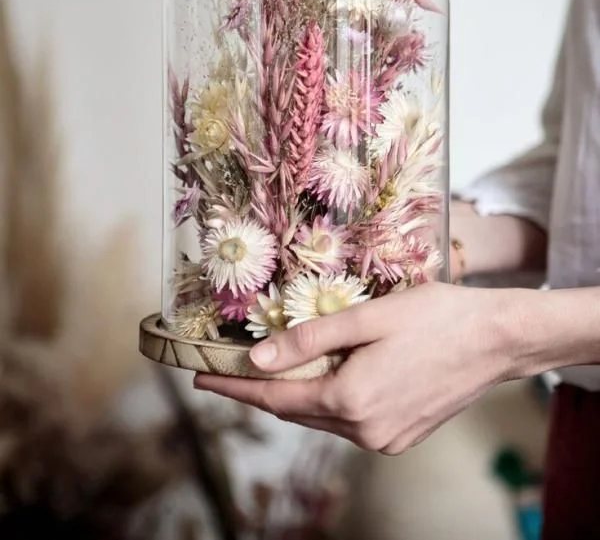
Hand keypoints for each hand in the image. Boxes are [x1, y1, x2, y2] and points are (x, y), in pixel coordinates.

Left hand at [194, 282, 519, 454]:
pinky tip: (324, 380)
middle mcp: (365, 430)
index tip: (203, 378)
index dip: (235, 387)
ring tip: (270, 372)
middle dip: (259, 391)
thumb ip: (309, 339)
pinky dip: (327, 403)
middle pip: (295, 411)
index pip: (275, 396)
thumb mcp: (367, 318)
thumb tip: (258, 359)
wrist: (497, 340)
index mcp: (350, 399)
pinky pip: (349, 423)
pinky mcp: (402, 435)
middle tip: (227, 372)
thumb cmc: (437, 318)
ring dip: (295, 396)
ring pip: (322, 419)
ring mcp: (386, 438)